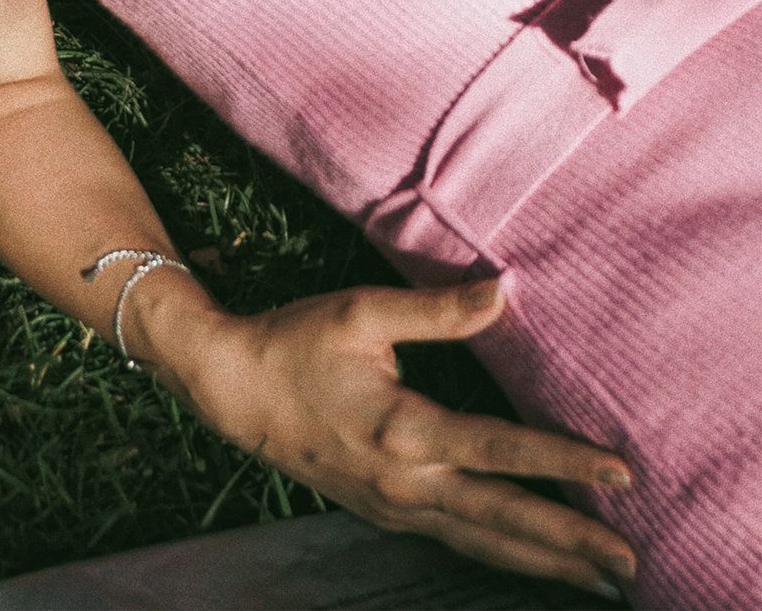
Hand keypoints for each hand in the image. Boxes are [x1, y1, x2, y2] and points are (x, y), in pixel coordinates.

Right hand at [188, 279, 636, 597]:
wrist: (236, 390)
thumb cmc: (299, 341)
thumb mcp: (364, 312)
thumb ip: (438, 310)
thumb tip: (503, 290)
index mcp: (405, 429)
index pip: (503, 451)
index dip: (565, 463)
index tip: (620, 475)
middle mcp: (406, 482)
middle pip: (505, 520)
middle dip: (571, 543)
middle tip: (632, 563)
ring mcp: (395, 506)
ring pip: (484, 544)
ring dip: (544, 562)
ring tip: (599, 578)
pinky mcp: (386, 512)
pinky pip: (457, 542)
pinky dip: (502, 555)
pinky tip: (531, 560)